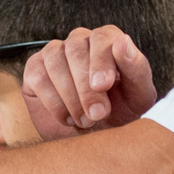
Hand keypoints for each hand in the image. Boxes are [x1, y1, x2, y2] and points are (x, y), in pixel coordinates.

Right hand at [22, 26, 157, 134]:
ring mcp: (54, 53)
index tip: (104, 86)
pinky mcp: (34, 69)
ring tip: (84, 120)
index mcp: (107, 40)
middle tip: (96, 114)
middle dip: (85, 87)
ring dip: (70, 97)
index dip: (101, 61)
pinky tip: (67, 117)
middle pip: (76, 50)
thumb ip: (136, 68)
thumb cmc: (120, 111)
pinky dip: (53, 102)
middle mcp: (79, 41)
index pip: (102, 38)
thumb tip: (122, 42)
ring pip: (55, 63)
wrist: (94, 135)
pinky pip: (38, 78)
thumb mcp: (139, 94)